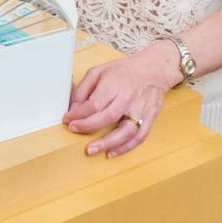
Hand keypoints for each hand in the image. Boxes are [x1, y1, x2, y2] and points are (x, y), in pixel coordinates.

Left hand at [63, 42, 175, 158]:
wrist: (153, 70)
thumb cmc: (124, 71)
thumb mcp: (98, 71)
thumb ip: (84, 89)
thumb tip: (74, 108)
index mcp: (114, 84)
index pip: (94, 103)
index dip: (78, 114)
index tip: (68, 119)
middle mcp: (128, 98)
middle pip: (108, 116)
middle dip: (89, 127)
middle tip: (74, 131)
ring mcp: (141, 110)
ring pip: (126, 131)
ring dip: (108, 143)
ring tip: (92, 150)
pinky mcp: (150, 118)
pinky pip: (139, 137)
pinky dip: (126, 148)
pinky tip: (112, 152)